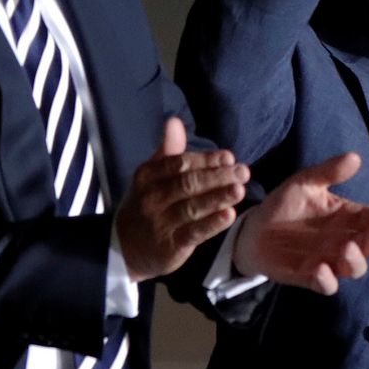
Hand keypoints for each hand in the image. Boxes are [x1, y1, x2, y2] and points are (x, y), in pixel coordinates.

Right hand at [116, 117, 249, 281]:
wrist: (125, 247)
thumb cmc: (147, 204)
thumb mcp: (151, 176)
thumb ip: (168, 151)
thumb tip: (174, 121)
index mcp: (148, 176)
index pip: (179, 163)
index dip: (206, 159)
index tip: (229, 157)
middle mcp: (152, 198)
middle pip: (188, 184)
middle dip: (218, 177)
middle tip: (243, 172)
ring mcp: (160, 223)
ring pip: (193, 207)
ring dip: (218, 197)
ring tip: (240, 189)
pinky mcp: (170, 246)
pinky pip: (194, 233)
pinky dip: (212, 224)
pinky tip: (229, 215)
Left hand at [232, 152, 368, 294]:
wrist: (253, 229)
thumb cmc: (285, 204)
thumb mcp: (305, 183)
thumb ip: (329, 172)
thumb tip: (355, 157)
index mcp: (349, 218)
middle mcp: (345, 241)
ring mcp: (329, 261)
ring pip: (355, 268)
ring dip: (356, 261)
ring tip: (348, 247)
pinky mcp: (309, 277)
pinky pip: (327, 285)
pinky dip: (327, 281)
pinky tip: (321, 269)